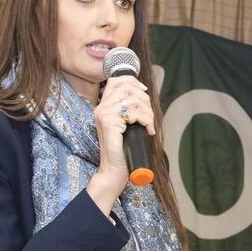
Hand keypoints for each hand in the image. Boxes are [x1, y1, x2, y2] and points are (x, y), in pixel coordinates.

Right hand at [86, 74, 153, 209]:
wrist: (114, 170)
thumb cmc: (122, 150)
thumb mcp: (126, 125)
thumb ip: (129, 110)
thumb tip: (143, 94)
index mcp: (103, 106)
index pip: (116, 80)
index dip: (133, 82)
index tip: (144, 93)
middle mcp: (101, 108)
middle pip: (128, 88)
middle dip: (145, 100)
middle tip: (149, 116)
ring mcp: (104, 114)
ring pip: (133, 100)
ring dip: (148, 113)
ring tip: (150, 125)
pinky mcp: (109, 123)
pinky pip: (134, 113)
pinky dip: (147, 121)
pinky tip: (148, 131)